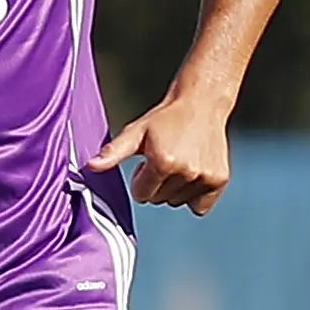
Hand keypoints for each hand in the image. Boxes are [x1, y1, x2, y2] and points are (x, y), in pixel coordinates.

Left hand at [90, 92, 231, 213]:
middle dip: (157, 184)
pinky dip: (194, 196)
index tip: (148, 161)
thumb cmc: (164, 118)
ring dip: (175, 189)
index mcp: (163, 162)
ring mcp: (205, 177)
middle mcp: (186, 172)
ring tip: (180, 162)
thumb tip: (90, 166)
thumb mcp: (136, 132)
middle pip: (160, 200)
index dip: (141, 179)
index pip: (142, 195)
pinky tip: (193, 174)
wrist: (201, 103)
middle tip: (164, 159)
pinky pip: (199, 207)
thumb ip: (114, 152)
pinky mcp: (219, 180)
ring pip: (178, 202)